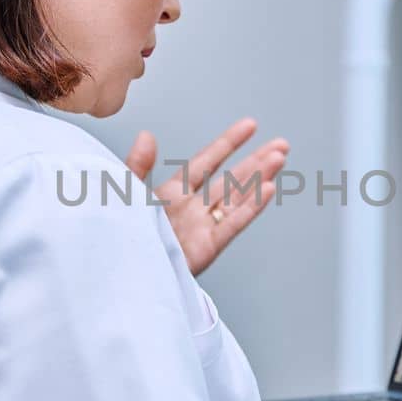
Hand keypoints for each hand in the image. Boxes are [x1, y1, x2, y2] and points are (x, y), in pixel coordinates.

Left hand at [123, 117, 288, 276]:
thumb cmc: (119, 238)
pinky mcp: (206, 248)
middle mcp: (193, 209)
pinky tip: (268, 189)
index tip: (250, 125)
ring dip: (259, 178)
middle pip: (232, 180)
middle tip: (281, 145)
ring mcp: (202, 228)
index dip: (228, 143)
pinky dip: (251, 208)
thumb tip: (147, 135)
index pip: (207, 162)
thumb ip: (137, 166)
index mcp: (173, 194)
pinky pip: (232, 224)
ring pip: (238, 198)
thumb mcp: (125, 195)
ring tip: (280, 158)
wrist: (120, 275)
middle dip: (257, 162)